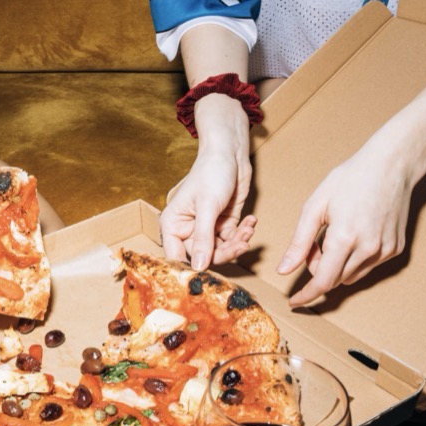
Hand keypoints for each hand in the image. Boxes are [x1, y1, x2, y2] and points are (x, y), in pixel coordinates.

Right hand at [161, 140, 254, 269]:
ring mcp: (208, 227)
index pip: (178, 256)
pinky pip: (233, 239)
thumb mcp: (207, 206)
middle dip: (225, 252)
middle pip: (204, 256)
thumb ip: (203, 238)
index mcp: (174, 225)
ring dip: (237, 243)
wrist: (230, 152)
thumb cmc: (211, 172)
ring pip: (221, 250)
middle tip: (241, 244)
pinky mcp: (224, 223)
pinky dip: (244, 233)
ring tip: (248, 230)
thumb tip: (199, 267)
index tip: (208, 273)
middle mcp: (189, 229)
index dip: (192, 267)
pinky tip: (251, 221)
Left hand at [277, 146, 412, 305]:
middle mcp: (369, 249)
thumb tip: (283, 270)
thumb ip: (299, 242)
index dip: (306, 295)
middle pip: (335, 279)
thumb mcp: (315, 207)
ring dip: (337, 265)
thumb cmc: (350, 180)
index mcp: (344, 238)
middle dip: (319, 269)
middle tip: (314, 244)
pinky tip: (354, 233)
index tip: (294, 302)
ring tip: (335, 236)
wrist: (392, 164)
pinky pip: (368, 266)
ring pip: (351, 275)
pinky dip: (355, 258)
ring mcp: (385, 250)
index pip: (323, 282)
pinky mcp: (396, 248)